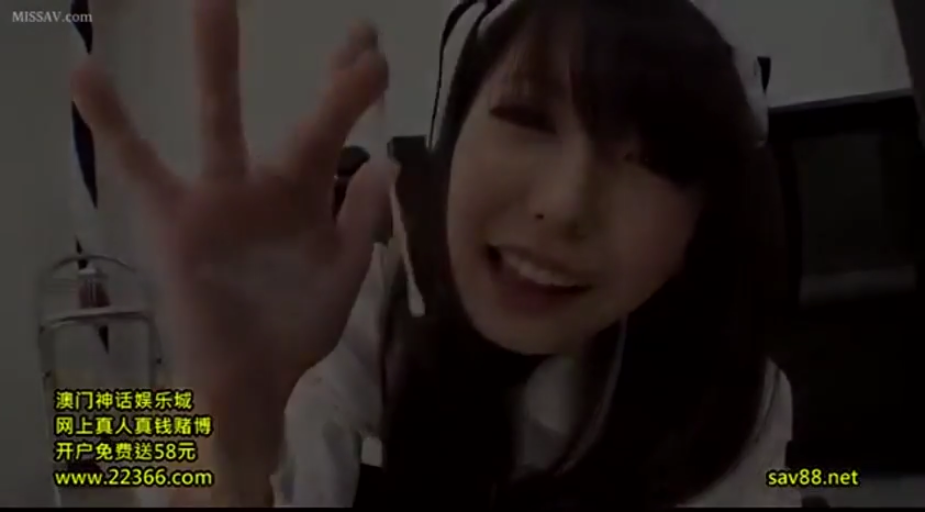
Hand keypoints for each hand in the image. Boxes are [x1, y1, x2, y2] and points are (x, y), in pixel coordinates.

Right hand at [71, 0, 391, 498]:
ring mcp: (221, 198)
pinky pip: (139, 167)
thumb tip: (385, 161)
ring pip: (219, 121)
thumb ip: (362, 219)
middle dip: (328, 76)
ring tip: (214, 0)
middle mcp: (268, 188)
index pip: (338, 135)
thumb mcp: (343, 273)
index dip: (353, 93)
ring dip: (216, 64)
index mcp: (309, 200)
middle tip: (358, 24)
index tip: (373, 51)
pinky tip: (86, 72)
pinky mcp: (177, 220)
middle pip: (302, 119)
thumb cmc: (294, 328)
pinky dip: (113, 125)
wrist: (250, 381)